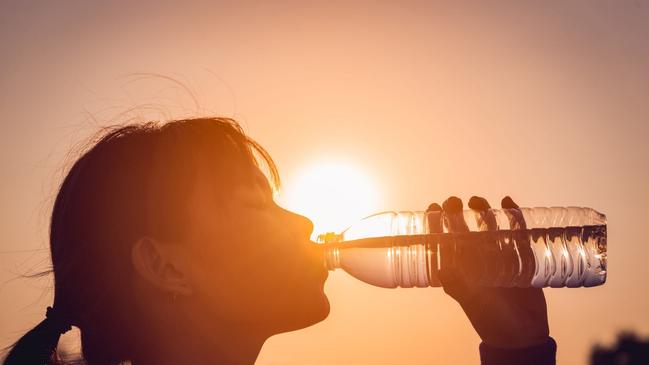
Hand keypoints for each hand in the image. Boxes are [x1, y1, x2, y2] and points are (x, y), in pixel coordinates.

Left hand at [426, 196, 549, 348]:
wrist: (522, 333)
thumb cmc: (490, 319)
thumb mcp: (471, 301)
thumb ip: (458, 285)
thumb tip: (442, 270)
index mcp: (459, 267)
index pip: (443, 239)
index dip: (436, 223)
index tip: (433, 208)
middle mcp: (476, 258)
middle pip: (464, 227)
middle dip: (457, 212)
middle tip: (453, 201)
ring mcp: (498, 255)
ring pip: (488, 226)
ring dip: (482, 210)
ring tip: (477, 201)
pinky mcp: (520, 256)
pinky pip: (516, 231)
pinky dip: (513, 215)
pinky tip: (508, 202)